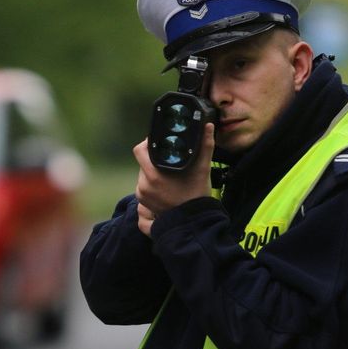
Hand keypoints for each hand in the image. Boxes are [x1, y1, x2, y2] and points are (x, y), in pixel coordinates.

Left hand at [132, 122, 214, 236]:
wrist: (194, 222)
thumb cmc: (197, 195)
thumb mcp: (202, 169)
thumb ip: (205, 146)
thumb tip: (207, 125)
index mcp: (154, 174)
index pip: (140, 150)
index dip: (148, 143)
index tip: (160, 142)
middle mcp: (144, 185)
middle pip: (143, 162)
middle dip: (154, 158)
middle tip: (169, 159)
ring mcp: (142, 195)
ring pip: (143, 174)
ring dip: (153, 171)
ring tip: (169, 174)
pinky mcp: (143, 203)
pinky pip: (143, 186)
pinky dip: (152, 183)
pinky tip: (165, 185)